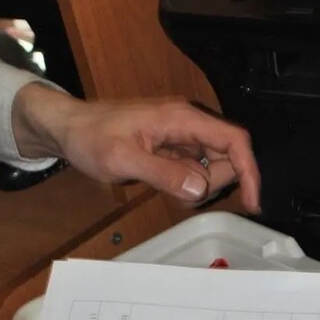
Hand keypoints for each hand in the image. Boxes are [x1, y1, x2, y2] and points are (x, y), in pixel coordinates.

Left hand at [11, 84, 259, 211]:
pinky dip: (184, 181)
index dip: (249, 171)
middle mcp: (187, 121)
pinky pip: (193, 166)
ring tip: (156, 183)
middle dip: (212, 182)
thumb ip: (162, 174)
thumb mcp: (122, 159)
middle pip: (226, 156)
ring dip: (194, 184)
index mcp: (181, 118)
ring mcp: (181, 133)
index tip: (252, 202)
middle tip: (175, 193)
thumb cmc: (89, 137)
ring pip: (210, 165)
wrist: (67, 126)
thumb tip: (199, 190)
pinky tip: (156, 180)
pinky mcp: (172, 144)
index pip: (233, 140)